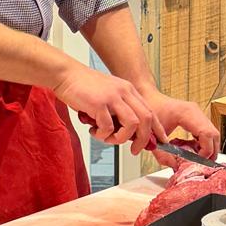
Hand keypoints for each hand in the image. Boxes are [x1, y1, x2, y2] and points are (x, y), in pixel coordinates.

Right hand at [51, 65, 165, 150]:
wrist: (66, 75)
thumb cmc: (84, 87)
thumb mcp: (108, 94)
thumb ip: (119, 110)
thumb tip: (127, 133)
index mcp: (128, 90)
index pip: (150, 111)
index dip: (157, 129)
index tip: (159, 141)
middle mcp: (124, 92)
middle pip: (145, 119)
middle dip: (143, 139)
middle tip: (135, 150)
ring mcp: (112, 97)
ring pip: (131, 125)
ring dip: (120, 138)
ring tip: (107, 138)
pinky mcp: (99, 103)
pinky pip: (108, 127)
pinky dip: (102, 134)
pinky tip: (94, 130)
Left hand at [144, 93, 219, 159]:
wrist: (146, 97)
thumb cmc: (149, 111)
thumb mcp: (153, 135)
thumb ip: (162, 153)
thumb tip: (174, 166)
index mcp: (187, 113)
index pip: (206, 133)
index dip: (206, 150)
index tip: (198, 160)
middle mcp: (195, 111)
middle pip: (214, 134)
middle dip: (210, 151)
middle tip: (200, 163)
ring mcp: (197, 113)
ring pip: (213, 134)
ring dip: (208, 148)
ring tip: (195, 157)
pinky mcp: (196, 117)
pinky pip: (207, 132)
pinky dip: (203, 143)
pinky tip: (192, 148)